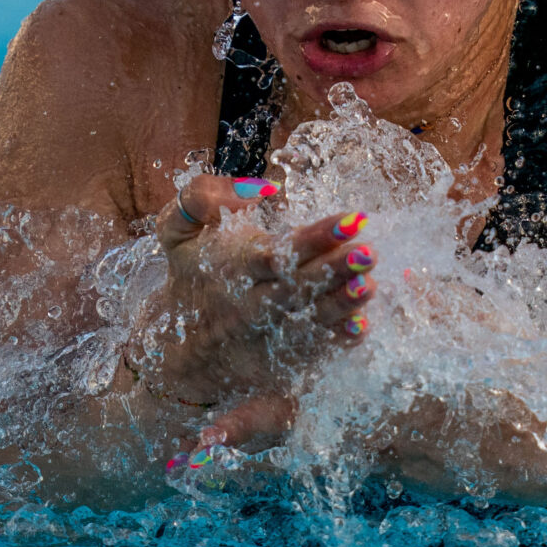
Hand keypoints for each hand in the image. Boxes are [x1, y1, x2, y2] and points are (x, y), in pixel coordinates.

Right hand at [122, 174, 376, 422]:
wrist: (179, 351)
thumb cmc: (189, 278)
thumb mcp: (177, 233)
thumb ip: (202, 197)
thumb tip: (261, 187)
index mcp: (233, 268)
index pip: (276, 253)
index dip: (315, 237)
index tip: (352, 219)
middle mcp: (252, 304)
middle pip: (298, 287)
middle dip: (335, 269)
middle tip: (370, 252)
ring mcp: (269, 335)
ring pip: (309, 319)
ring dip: (342, 303)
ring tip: (369, 284)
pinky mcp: (281, 359)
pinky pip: (313, 350)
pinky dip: (337, 339)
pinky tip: (361, 326)